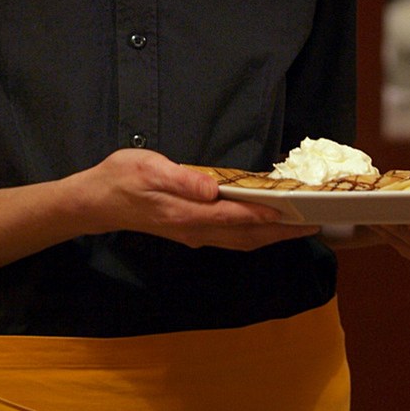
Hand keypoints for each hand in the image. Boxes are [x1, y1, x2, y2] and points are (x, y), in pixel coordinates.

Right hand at [71, 148, 319, 251]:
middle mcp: (194, 230)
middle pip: (246, 237)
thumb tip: (213, 187)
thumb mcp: (149, 168)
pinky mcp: (189, 231)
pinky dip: (253, 233)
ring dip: (271, 237)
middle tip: (314, 226)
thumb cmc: (121, 179)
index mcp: (185, 214)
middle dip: (281, 233)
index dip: (267, 217)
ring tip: (298, 227)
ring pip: (240, 241)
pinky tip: (264, 225)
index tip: (295, 214)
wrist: (95, 202)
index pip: (236, 218)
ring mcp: (192, 234)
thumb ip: (182, 179)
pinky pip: (230, 237)